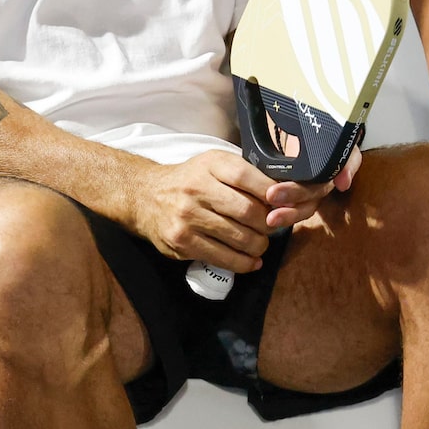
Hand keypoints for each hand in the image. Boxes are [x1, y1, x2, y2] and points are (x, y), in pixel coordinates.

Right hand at [122, 144, 336, 271]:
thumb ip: (244, 175)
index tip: (284, 205)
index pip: (250, 178)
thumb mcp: (213, 164)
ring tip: (260, 244)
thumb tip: (284, 196)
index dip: (274, 194)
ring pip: (240, 238)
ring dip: (259, 246)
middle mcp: (197, 189)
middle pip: (249, 212)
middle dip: (269, 224)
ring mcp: (188, 217)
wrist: (144, 196)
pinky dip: (244, 263)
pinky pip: (223, 258)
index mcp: (210, 165)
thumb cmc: (189, 180)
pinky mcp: (182, 242)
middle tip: (273, 228)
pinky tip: (250, 260)